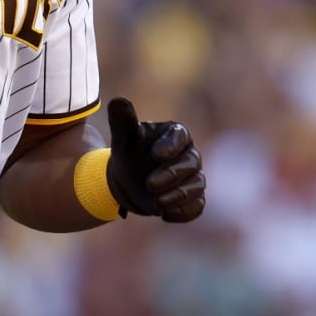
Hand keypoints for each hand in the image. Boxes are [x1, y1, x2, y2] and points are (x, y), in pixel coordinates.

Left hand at [105, 97, 205, 222]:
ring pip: (196, 186)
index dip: (171, 145)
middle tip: (149, 184)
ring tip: (156, 203)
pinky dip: (184, 212)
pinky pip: (197, 206)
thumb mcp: (123, 138)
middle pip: (191, 163)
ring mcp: (192, 177)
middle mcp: (188, 154)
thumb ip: (122, 120)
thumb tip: (117, 100)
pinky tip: (165, 215)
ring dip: (178, 196)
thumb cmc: (129, 153)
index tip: (155, 154)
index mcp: (175, 134)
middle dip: (172, 175)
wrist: (127, 180)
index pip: (181, 136)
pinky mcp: (191, 198)